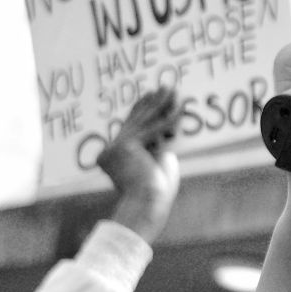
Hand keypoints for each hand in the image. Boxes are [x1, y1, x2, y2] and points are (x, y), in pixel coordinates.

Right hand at [102, 86, 186, 241]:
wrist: (146, 205)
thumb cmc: (155, 192)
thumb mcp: (154, 164)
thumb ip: (156, 146)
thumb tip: (168, 131)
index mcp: (112, 155)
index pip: (129, 126)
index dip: (142, 108)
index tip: (152, 94)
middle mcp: (110, 150)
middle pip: (136, 120)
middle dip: (154, 103)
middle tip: (167, 87)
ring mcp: (115, 147)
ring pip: (144, 122)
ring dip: (162, 105)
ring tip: (174, 90)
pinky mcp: (125, 146)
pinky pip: (152, 129)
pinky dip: (169, 119)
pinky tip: (179, 108)